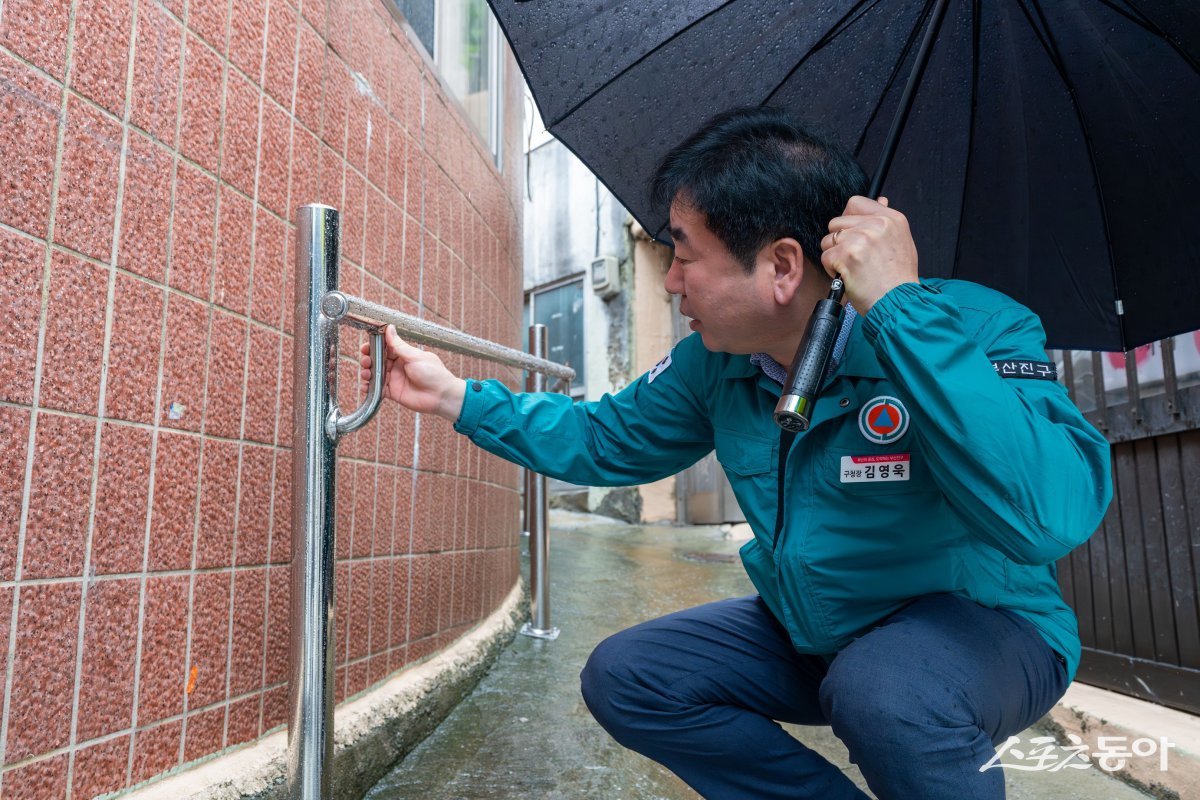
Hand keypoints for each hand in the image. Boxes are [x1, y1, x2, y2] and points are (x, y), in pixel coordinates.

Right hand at [359, 325, 466, 420]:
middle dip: (368, 359)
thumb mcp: (414, 356)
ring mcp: (394, 379)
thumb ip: (399, 345)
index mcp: (404, 355)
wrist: (441, 395)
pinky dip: (370, 388)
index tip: (366, 346)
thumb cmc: (433, 373)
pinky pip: (378, 389)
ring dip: (367, 372)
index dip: (374, 347)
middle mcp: (397, 366)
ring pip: (375, 374)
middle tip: (366, 360)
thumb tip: (389, 328)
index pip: (385, 348)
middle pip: (377, 361)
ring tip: (366, 373)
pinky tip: (366, 386)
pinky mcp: (393, 392)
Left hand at [820, 196, 918, 314]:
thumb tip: (880, 201)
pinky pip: (826, 257)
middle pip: (836, 222)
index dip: (847, 218)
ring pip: (828, 240)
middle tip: (854, 257)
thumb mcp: (902, 242)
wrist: (898, 302)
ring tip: (852, 268)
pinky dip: (832, 270)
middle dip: (839, 241)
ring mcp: (860, 238)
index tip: (851, 233)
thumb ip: (886, 223)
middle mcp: (876, 224)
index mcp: (891, 219)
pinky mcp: (846, 254)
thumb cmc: (899, 278)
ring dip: (834, 255)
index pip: (855, 203)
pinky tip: (848, 276)